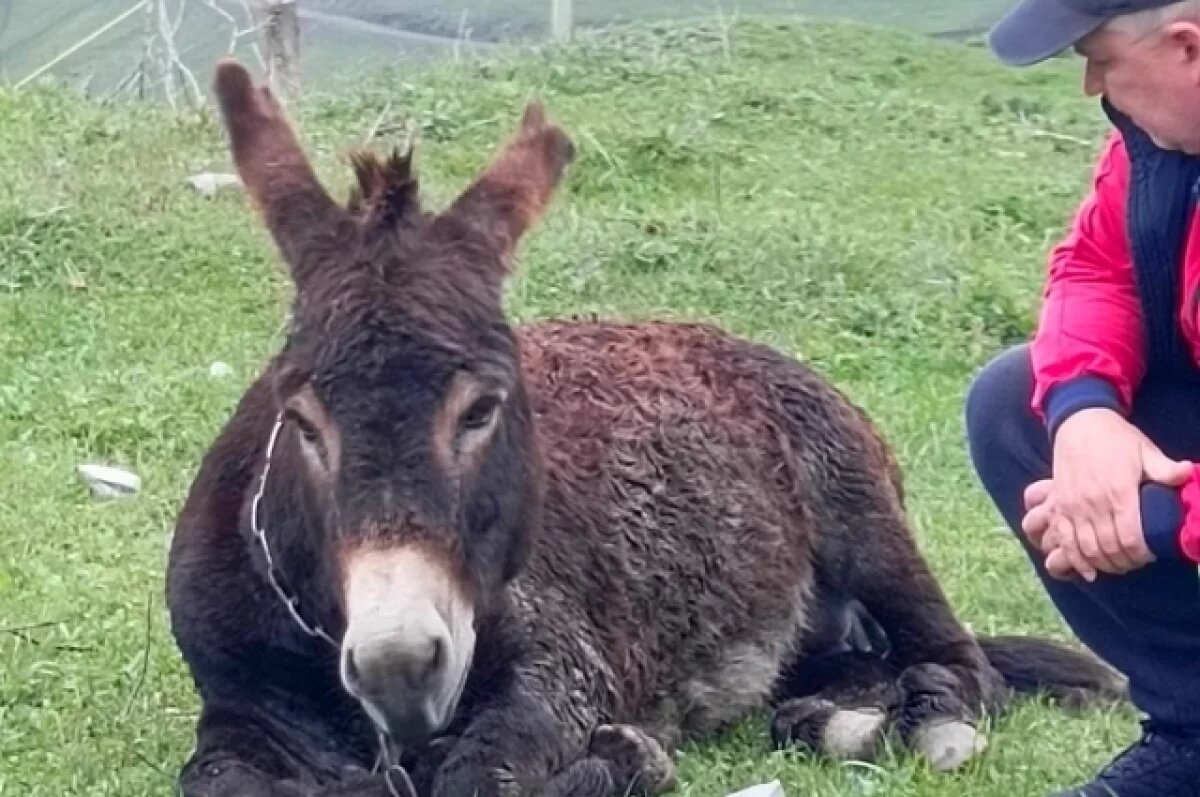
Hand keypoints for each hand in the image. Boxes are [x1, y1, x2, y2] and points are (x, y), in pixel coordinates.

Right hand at [1028, 408, 1191, 579]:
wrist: (1079, 424)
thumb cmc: (1116, 439)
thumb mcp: (1145, 450)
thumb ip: (1165, 469)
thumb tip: (1189, 473)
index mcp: (1119, 492)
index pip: (1131, 538)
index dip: (1142, 554)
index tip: (1150, 555)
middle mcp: (1093, 504)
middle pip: (1109, 548)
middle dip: (1124, 562)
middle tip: (1135, 562)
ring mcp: (1073, 506)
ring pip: (1087, 548)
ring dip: (1103, 564)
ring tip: (1116, 565)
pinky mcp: (1059, 506)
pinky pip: (1064, 540)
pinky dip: (1076, 560)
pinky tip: (1088, 570)